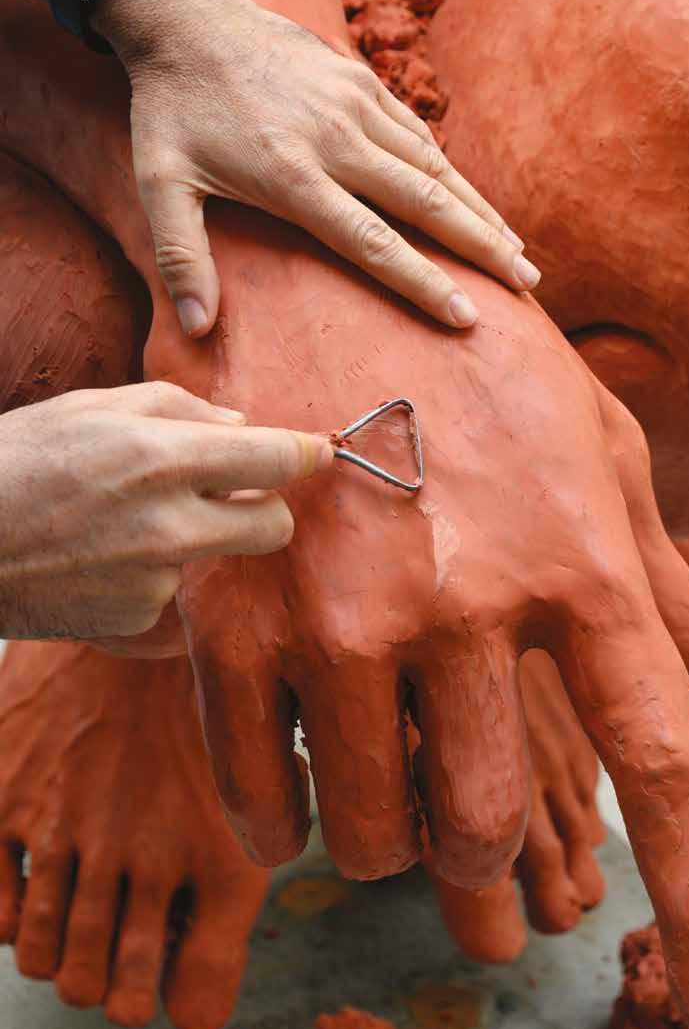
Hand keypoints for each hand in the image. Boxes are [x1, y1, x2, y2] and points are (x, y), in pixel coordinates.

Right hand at [0, 382, 330, 639]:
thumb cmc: (19, 459)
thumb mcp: (92, 407)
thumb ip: (179, 408)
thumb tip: (242, 426)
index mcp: (162, 458)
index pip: (273, 461)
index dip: (306, 454)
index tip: (319, 452)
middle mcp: (169, 526)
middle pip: (275, 527)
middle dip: (266, 509)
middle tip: (238, 494)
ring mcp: (155, 581)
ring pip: (217, 557)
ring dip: (197, 538)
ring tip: (128, 522)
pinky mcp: (136, 621)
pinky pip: (173, 592)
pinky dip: (154, 573)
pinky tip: (104, 557)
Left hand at [96, 0, 537, 338]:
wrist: (186, 15)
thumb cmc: (172, 108)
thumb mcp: (160, 183)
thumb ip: (181, 258)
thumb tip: (197, 330)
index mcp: (293, 174)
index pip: (372, 240)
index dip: (423, 281)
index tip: (467, 315)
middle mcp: (337, 139)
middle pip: (426, 202)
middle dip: (482, 248)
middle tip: (526, 286)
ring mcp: (356, 105)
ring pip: (436, 167)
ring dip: (483, 213)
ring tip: (521, 253)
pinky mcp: (363, 82)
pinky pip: (421, 136)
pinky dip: (456, 173)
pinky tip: (479, 203)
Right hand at [144, 208, 688, 1028]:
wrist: (303, 261)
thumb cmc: (469, 350)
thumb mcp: (590, 436)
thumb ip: (652, 567)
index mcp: (577, 557)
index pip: (660, 764)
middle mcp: (465, 601)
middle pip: (490, 822)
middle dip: (491, 874)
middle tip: (488, 877)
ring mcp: (338, 616)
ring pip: (372, 827)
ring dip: (387, 845)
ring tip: (389, 810)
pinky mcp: (231, 616)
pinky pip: (261, 789)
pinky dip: (285, 816)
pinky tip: (299, 795)